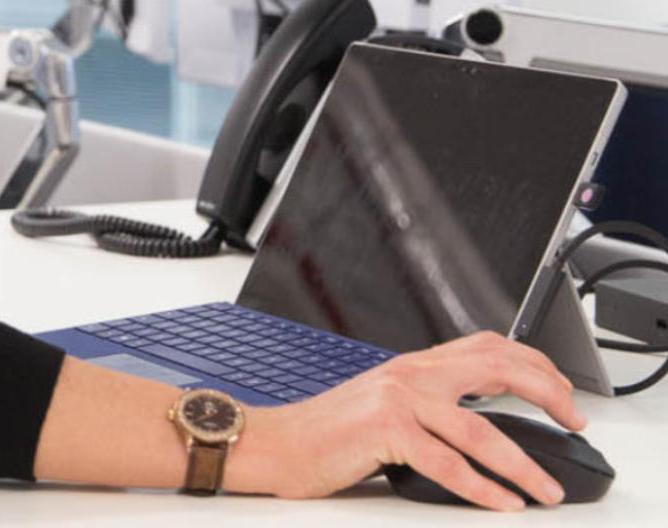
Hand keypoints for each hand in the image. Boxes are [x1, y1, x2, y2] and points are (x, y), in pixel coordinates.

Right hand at [228, 331, 584, 510]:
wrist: (274, 443)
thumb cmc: (325, 432)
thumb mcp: (384, 405)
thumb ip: (429, 405)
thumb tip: (481, 426)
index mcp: (414, 365)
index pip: (488, 348)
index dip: (535, 365)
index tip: (563, 394)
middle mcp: (411, 374)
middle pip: (498, 369)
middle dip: (548, 395)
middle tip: (573, 423)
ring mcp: (398, 399)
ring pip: (482, 429)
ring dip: (525, 464)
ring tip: (545, 489)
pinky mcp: (385, 430)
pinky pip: (449, 463)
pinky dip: (484, 487)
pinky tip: (501, 501)